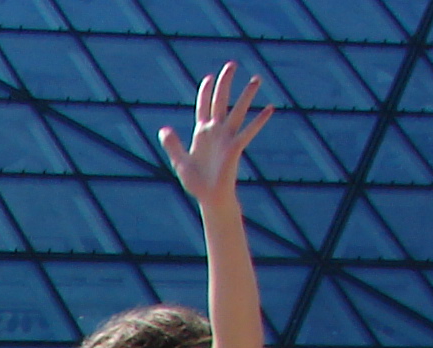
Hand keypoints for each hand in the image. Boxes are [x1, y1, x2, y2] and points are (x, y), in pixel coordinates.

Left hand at [161, 63, 271, 206]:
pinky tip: (269, 109)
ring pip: (237, 111)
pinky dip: (258, 121)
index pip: (203, 106)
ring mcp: (226, 138)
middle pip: (220, 101)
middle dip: (225, 83)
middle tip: (232, 64)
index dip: (205, 92)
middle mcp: (216, 131)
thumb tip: (163, 129)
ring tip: (256, 79)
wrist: (209, 197)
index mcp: (202, 133)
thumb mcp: (180, 162)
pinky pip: (248, 132)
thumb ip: (172, 145)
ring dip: (246, 96)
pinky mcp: (235, 148)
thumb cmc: (196, 182)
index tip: (208, 77)